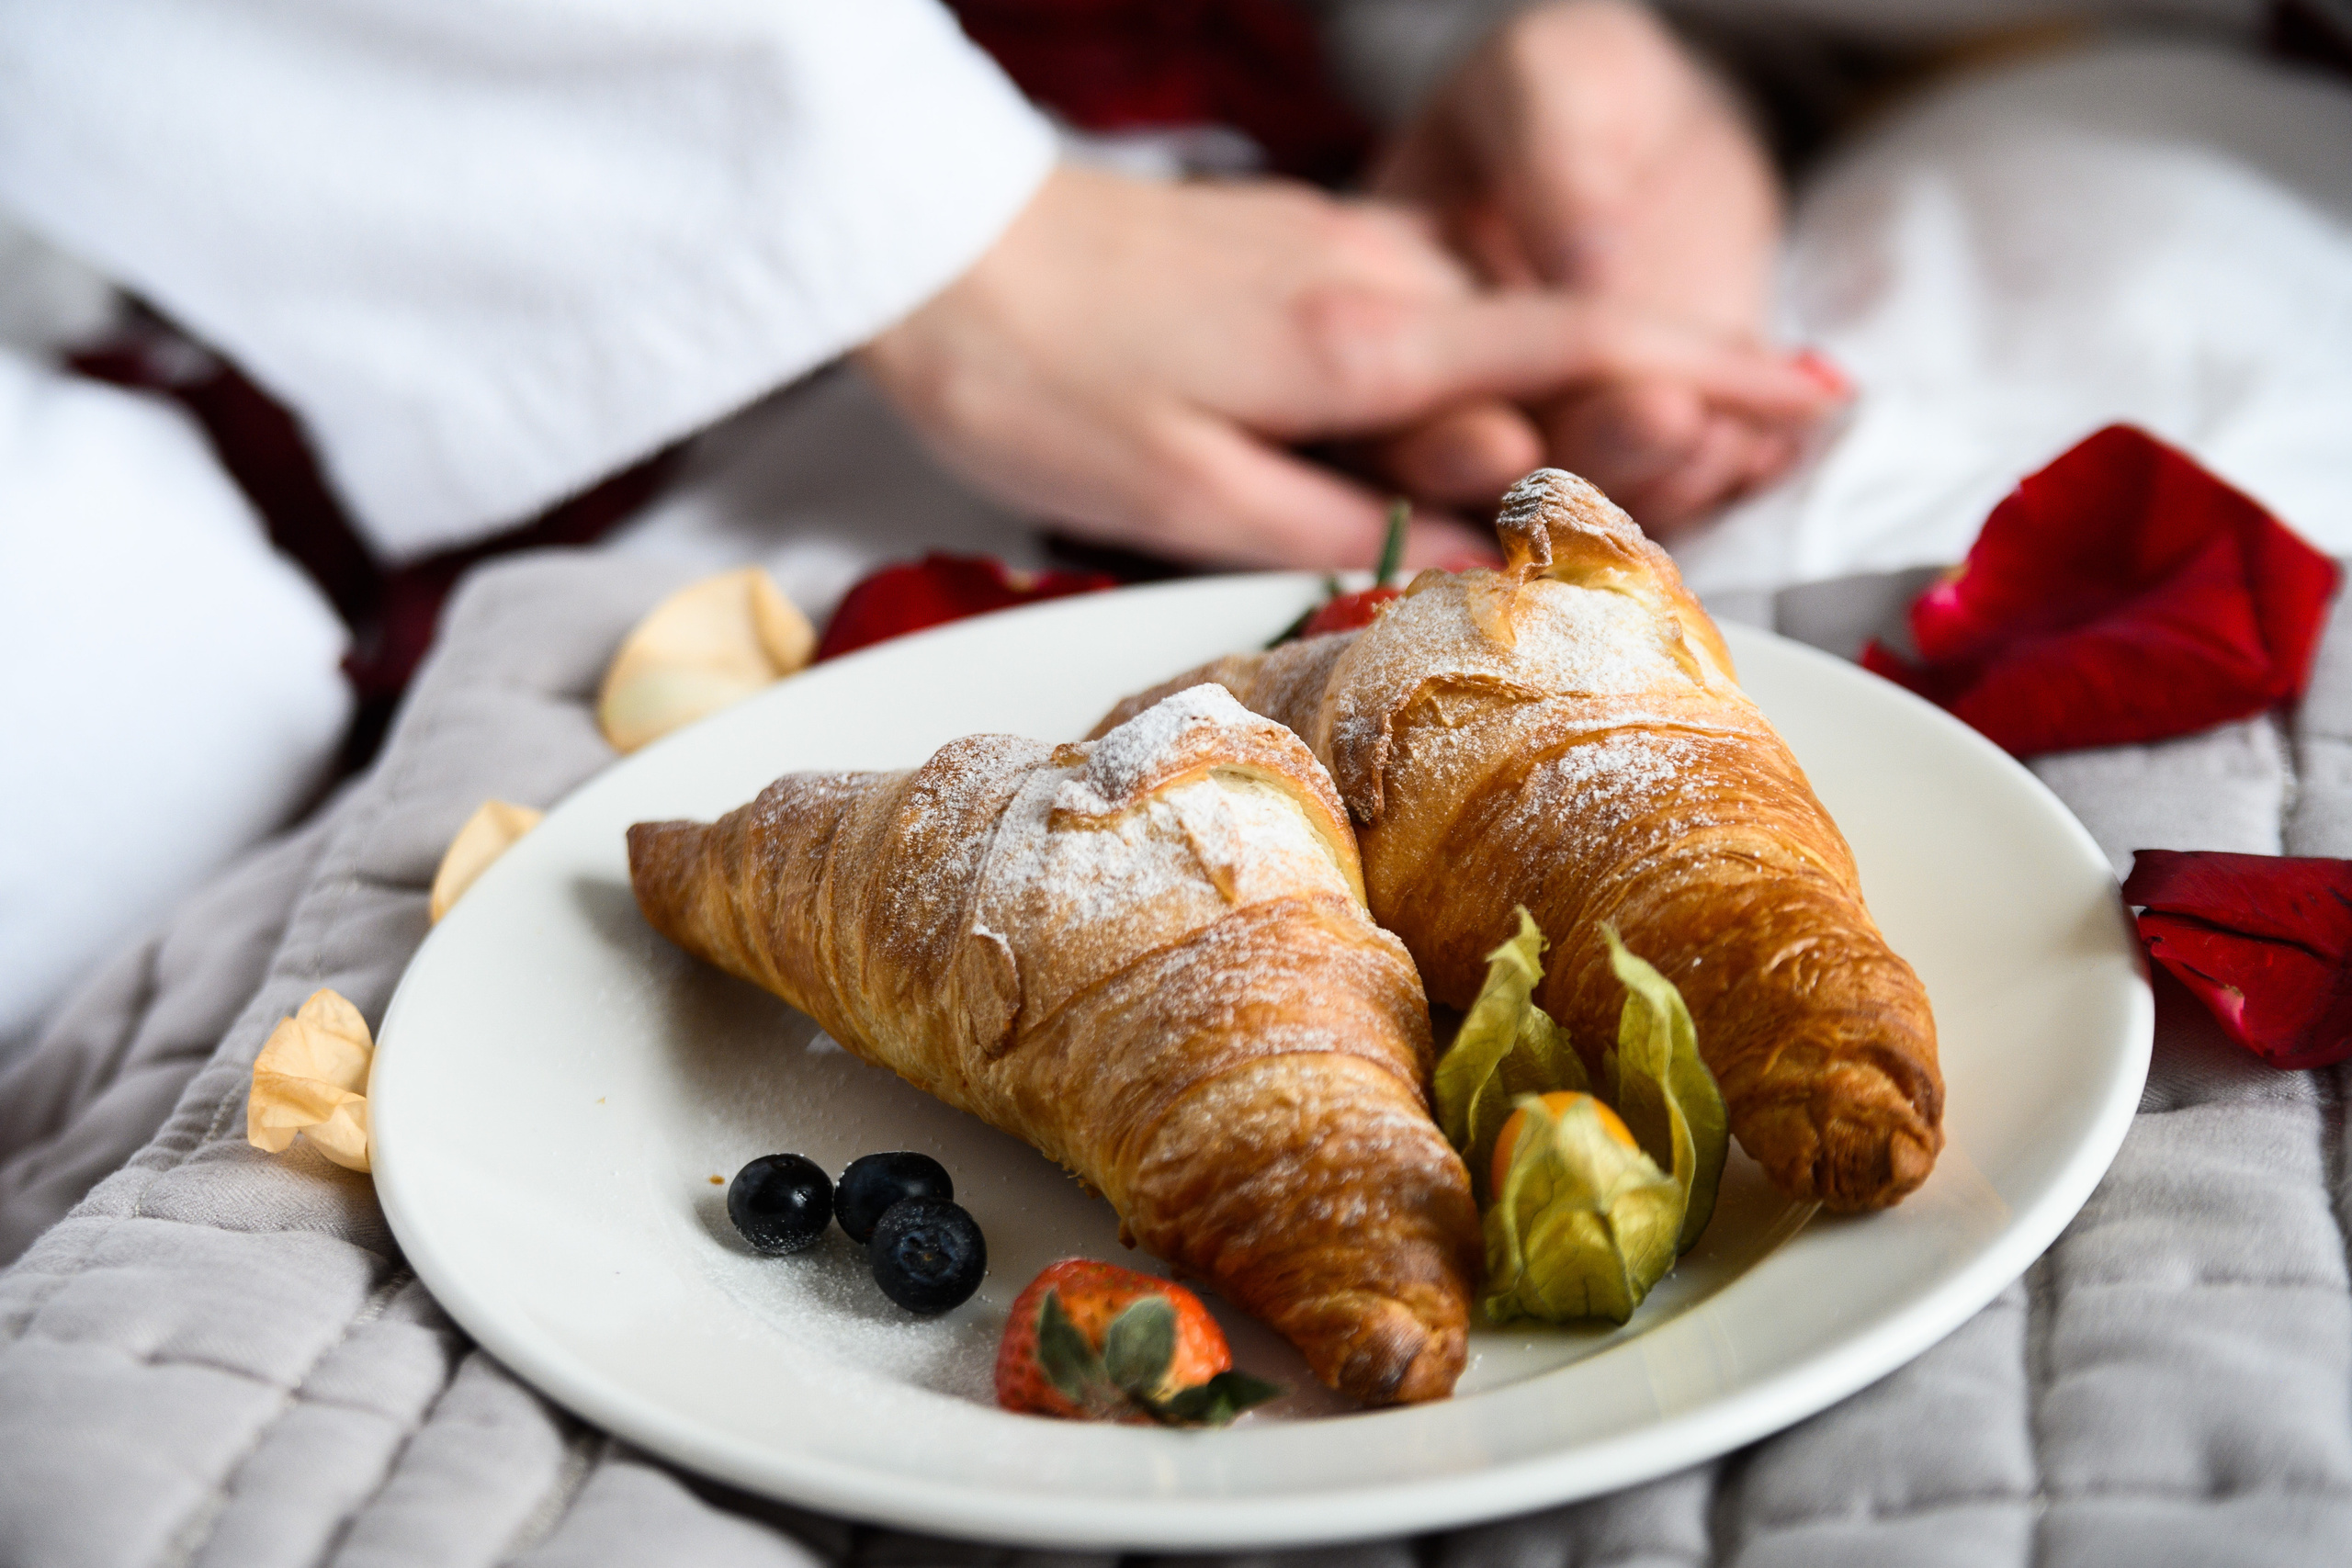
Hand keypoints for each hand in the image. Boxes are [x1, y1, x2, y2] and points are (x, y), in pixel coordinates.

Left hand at [857, 163, 1834, 569]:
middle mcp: (1372, 277)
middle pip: (1533, 364)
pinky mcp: (1288, 255)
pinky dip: (1424, 389)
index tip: (1819, 396)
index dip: (1710, 376)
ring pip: (1464, 349)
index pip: (1582, 349)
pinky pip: (1400, 326)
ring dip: (1487, 423)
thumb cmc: (1042, 381)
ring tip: (1410, 488)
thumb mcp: (1188, 497)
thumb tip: (1485, 542)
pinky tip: (1358, 435)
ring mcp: (1332, 253)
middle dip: (1581, 438)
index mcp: (1364, 340)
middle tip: (1524, 505)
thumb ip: (1349, 523)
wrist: (930, 245)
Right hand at [1374, 0, 1826, 534]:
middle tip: (1668, 420)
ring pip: (1600, 507)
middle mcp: (1467, 400)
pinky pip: (1683, 492)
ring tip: (1738, 427)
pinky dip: (1730, 478)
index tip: (1507, 438)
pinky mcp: (1649, 452)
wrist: (1661, 125)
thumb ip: (1555, 159)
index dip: (1446, 437)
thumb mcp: (1550, 77)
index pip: (1404, 406)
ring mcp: (1561, 435)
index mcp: (1395, 315)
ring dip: (1667, 481)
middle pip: (1501, 481)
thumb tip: (1585, 270)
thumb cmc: (1578, 84)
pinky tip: (1773, 440)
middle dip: (1582, 465)